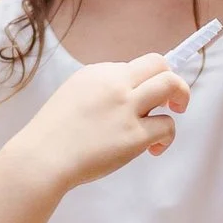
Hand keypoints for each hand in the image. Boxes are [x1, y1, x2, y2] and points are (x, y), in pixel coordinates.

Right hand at [1, 53, 189, 192]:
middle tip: (174, 100)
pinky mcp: (134, 135)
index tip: (154, 88)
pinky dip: (166, 137)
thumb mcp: (73, 95)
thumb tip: (131, 94)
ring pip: (171, 85)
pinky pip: (167, 126)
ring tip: (173, 116)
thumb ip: (101, 90)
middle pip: (160, 64)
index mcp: (97, 73)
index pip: (137, 64)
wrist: (42, 158)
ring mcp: (126, 108)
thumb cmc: (52, 134)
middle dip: (174, 80)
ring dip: (181, 98)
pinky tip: (153, 149)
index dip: (150, 76)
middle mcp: (114, 84)